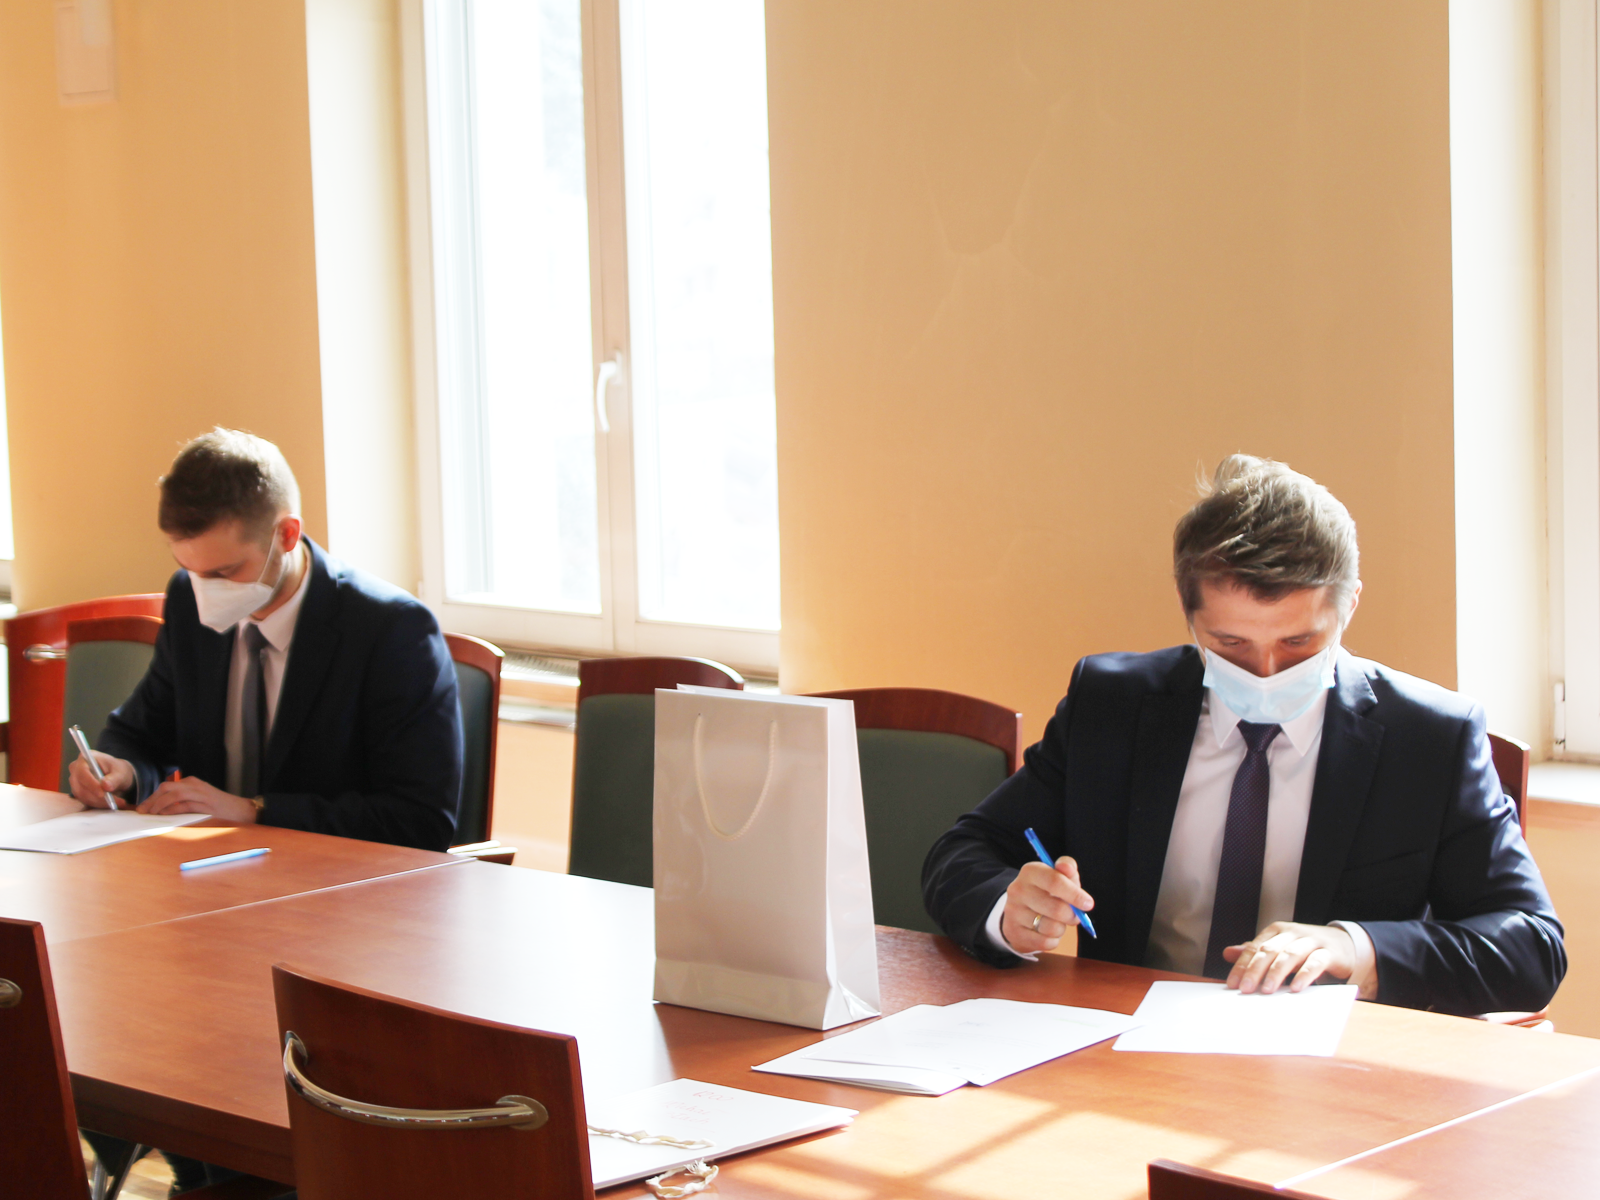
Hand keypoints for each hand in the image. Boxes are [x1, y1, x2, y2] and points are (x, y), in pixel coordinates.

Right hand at [67, 752, 134, 806]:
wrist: (116, 775)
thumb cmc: (117, 770)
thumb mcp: (121, 772)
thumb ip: (114, 778)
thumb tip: (106, 786)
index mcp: (85, 758)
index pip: (82, 772)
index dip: (91, 784)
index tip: (102, 794)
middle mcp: (76, 770)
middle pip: (81, 787)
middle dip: (98, 797)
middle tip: (115, 802)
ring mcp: (75, 782)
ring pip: (83, 796)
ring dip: (100, 802)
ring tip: (118, 803)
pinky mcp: (78, 792)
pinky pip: (86, 801)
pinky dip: (99, 804)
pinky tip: (111, 804)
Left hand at [139, 777, 258, 823]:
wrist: (242, 810)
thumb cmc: (220, 808)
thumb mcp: (198, 801)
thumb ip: (182, 802)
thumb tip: (161, 811)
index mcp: (192, 783)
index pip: (166, 787)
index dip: (152, 797)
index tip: (143, 808)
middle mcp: (195, 785)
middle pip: (166, 788)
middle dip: (151, 800)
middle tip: (142, 811)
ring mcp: (201, 794)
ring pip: (174, 794)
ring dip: (159, 805)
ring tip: (151, 814)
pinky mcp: (206, 804)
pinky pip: (184, 805)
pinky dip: (172, 810)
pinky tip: (165, 816)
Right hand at [1000, 857, 1093, 953]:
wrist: (1020, 911)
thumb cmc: (1047, 891)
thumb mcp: (1058, 876)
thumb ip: (1067, 868)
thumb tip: (1066, 867)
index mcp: (1030, 871)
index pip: (1055, 881)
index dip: (1075, 894)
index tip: (1088, 904)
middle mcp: (1018, 889)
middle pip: (1057, 909)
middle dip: (1072, 916)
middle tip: (1074, 916)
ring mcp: (1013, 911)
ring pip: (1051, 927)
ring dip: (1062, 928)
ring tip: (1057, 923)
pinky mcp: (1013, 932)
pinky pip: (1044, 942)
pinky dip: (1053, 940)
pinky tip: (1047, 933)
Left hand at [1224, 921, 1355, 993]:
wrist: (1343, 945)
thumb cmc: (1305, 949)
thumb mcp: (1279, 949)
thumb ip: (1256, 952)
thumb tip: (1227, 953)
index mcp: (1277, 931)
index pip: (1255, 948)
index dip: (1242, 966)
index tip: (1232, 984)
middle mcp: (1293, 933)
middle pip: (1269, 951)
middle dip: (1255, 970)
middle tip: (1245, 990)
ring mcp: (1312, 941)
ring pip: (1290, 955)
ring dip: (1276, 973)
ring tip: (1266, 990)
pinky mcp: (1330, 953)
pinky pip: (1315, 963)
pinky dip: (1305, 975)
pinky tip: (1296, 988)